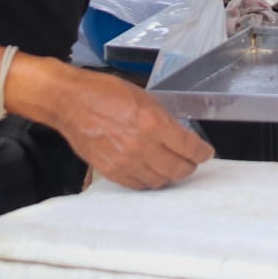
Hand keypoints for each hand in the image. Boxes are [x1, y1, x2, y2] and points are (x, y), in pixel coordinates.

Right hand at [46, 68, 212, 189]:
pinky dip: (150, 182)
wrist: (71, 103)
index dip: (202, 152)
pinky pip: (138, 185)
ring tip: (172, 167)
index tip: (206, 153)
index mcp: (153, 123)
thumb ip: (163, 118)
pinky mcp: (111, 171)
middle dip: (190, 166)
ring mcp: (126, 162)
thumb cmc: (106, 93)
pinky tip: (152, 173)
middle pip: (178, 169)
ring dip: (170, 175)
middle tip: (191, 161)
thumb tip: (178, 134)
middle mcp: (142, 146)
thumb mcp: (144, 97)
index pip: (188, 147)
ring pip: (160, 181)